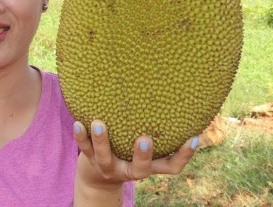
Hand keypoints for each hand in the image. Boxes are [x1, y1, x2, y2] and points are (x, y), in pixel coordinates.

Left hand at [72, 120, 197, 203]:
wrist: (96, 176)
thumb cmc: (127, 151)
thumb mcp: (141, 145)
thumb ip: (155, 129)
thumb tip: (175, 95)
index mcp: (148, 167)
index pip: (172, 167)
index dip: (184, 155)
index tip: (194, 137)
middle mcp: (130, 170)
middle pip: (140, 169)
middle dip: (143, 155)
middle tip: (145, 138)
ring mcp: (109, 167)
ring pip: (105, 157)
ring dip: (102, 141)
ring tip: (99, 123)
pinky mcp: (90, 160)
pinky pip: (84, 149)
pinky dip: (80, 137)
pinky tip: (78, 122)